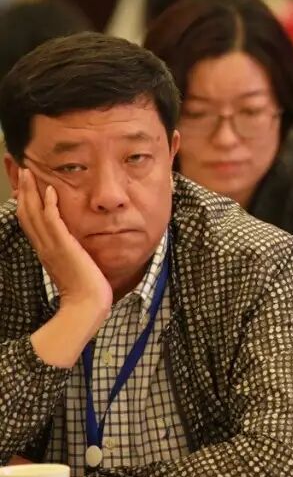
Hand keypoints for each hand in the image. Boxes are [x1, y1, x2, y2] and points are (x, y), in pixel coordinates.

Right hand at [15, 167, 111, 316]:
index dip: (25, 202)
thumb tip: (72, 244)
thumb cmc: (84, 288)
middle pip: (26, 213)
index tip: (24, 185)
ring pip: (35, 213)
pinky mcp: (64, 246)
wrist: (87, 305)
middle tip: (21, 171)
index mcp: (44, 250)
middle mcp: (43, 246)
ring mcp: (51, 246)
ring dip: (32, 191)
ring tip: (29, 172)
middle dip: (23, 190)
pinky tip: (50, 190)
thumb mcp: (72, 265)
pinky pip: (53, 221)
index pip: (29, 221)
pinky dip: (49, 205)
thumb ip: (68, 253)